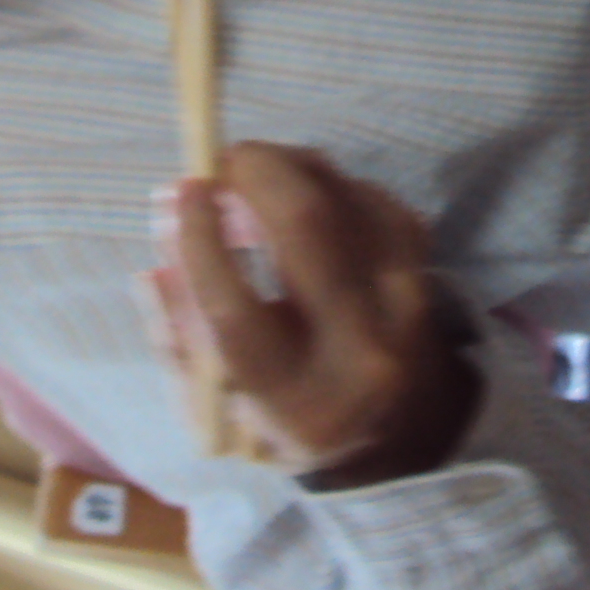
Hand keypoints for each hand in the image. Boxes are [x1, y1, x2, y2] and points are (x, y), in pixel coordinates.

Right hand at [146, 143, 476, 482]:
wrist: (391, 429)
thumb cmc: (279, 409)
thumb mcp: (212, 399)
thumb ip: (174, 320)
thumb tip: (164, 219)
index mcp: (294, 404)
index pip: (236, 312)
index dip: (203, 241)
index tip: (184, 191)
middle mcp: (358, 355)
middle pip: (307, 229)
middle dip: (258, 175)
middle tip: (224, 160)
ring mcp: (403, 309)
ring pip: (344, 199)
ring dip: (294, 169)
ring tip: (258, 173)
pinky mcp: (425, 273)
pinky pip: (374, 199)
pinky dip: (333, 183)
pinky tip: (306, 195)